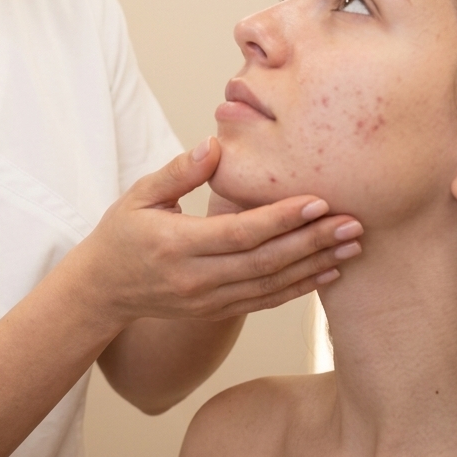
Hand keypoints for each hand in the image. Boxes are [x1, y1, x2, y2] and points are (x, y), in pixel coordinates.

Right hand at [77, 138, 361, 327]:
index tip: (319, 201)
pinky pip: (265, 301)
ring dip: (315, 266)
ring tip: (352, 246)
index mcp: (177, 244)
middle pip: (265, 261)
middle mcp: (196, 278)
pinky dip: (299, 288)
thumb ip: (178, 172)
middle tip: (352, 223)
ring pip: (272, 285)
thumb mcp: (140, 195)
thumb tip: (214, 145)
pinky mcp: (217, 311)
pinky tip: (327, 272)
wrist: (103, 290)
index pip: (240, 232)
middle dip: (313, 242)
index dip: (282, 218)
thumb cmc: (122, 233)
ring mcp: (208, 300)